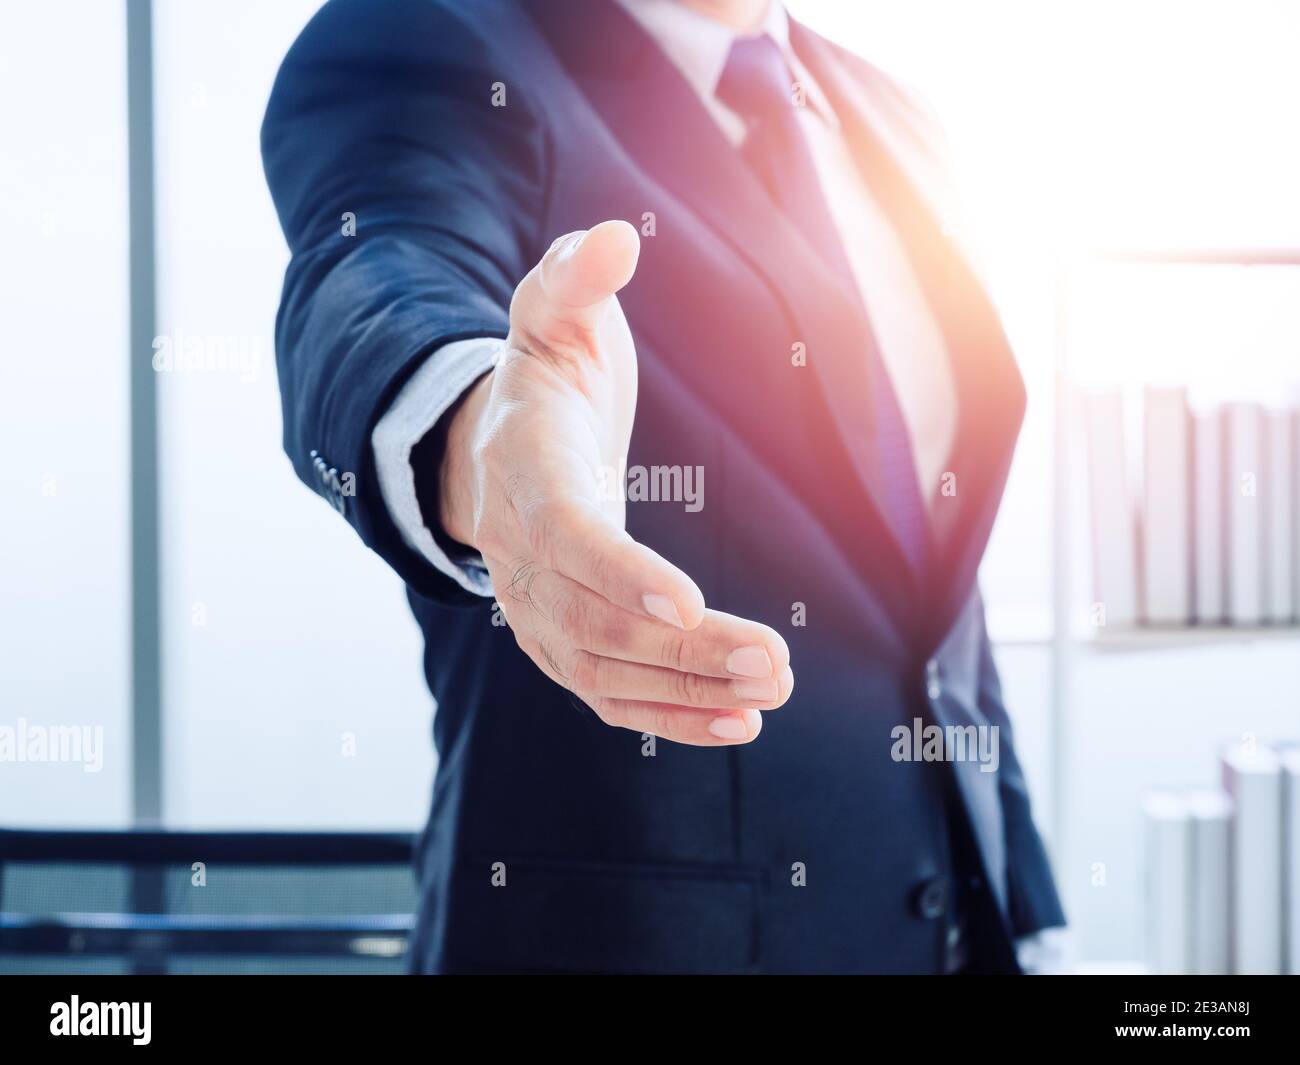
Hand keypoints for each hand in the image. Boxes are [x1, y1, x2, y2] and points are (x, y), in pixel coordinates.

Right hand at [438, 220, 792, 744]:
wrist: (497, 453)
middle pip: (597, 621)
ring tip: (773, 692)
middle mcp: (519, 556)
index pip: (566, 536)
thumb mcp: (550, 315)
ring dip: (689, 689)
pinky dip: (670, 713)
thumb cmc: (542, 378)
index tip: (689, 601)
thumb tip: (612, 238)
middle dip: (686, 648)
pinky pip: (610, 693)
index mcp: (522, 474)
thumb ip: (573, 279)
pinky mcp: (560, 642)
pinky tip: (737, 720)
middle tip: (777, 662)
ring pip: (608, 671)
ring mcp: (535, 609)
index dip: (620, 572)